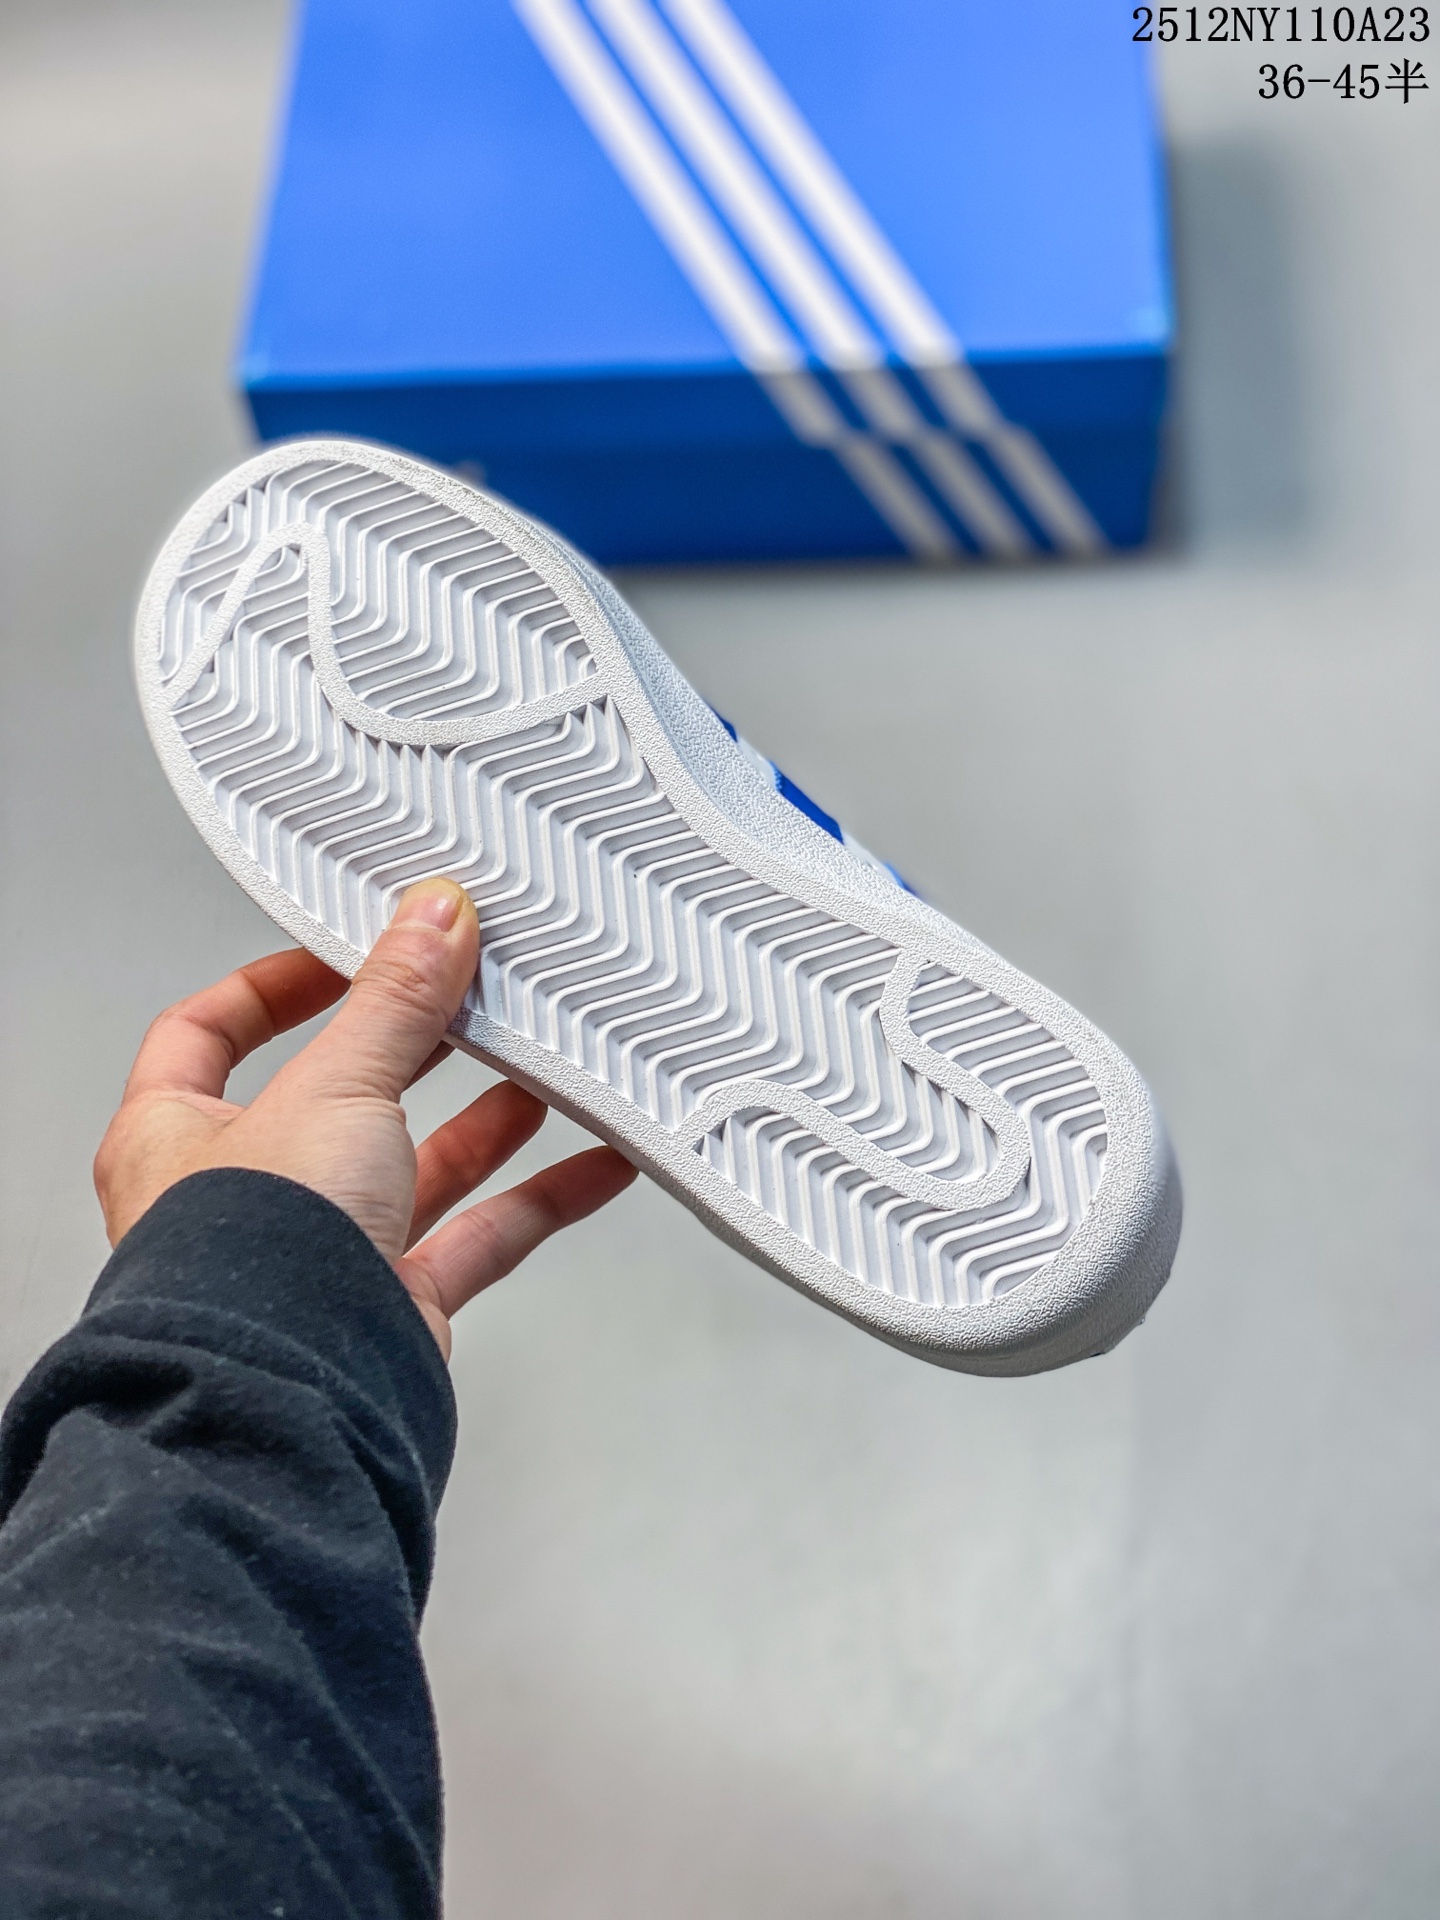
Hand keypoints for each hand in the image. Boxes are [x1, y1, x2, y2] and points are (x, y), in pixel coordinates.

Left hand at [94, 878, 637, 1357]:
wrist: (289, 1399)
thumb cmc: (252, 1261)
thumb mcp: (335, 1086)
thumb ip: (393, 1002)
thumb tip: (430, 919)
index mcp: (176, 1134)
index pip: (208, 1032)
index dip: (274, 986)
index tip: (347, 953)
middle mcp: (243, 1197)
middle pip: (336, 1096)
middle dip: (412, 1048)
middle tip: (471, 998)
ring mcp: (318, 1255)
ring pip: (414, 1167)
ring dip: (486, 1119)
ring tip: (547, 1067)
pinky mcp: (389, 1306)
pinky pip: (476, 1237)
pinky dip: (537, 1199)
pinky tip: (592, 1165)